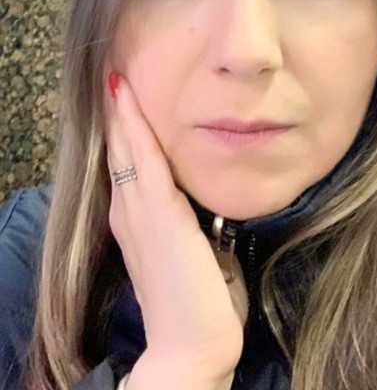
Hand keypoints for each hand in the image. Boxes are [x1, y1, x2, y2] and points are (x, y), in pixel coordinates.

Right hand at [102, 65, 247, 380]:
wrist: (193, 344)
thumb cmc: (200, 304)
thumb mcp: (196, 254)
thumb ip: (196, 227)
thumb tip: (213, 209)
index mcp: (139, 223)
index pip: (131, 168)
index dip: (128, 136)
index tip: (126, 105)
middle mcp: (130, 212)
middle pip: (122, 154)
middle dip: (119, 117)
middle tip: (116, 81)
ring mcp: (139, 211)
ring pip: (127, 150)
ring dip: (121, 114)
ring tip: (116, 81)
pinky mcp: (157, 212)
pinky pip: (143, 158)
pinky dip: (133, 127)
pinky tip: (126, 99)